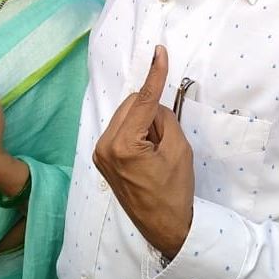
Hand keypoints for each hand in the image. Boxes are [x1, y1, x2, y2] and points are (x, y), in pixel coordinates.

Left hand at [93, 45, 193, 258]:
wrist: (164, 226)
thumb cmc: (174, 191)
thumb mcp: (179, 149)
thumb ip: (165, 119)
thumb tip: (154, 106)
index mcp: (123, 145)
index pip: (143, 101)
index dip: (155, 75)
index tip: (159, 51)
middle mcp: (104, 145)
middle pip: (131, 104)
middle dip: (151, 111)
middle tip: (165, 137)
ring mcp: (99, 152)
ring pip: (126, 115)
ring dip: (143, 122)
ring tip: (155, 150)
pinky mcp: (101, 157)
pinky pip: (121, 128)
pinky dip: (136, 131)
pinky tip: (146, 152)